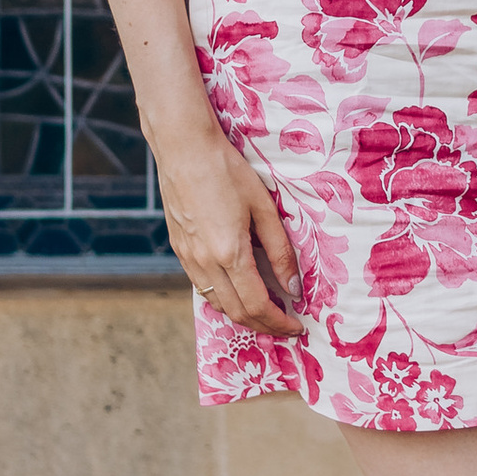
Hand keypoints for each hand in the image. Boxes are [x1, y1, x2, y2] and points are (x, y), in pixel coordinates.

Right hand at [158, 128, 305, 336]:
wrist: (183, 148)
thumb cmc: (228, 170)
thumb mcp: (264, 208)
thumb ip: (280, 252)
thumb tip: (293, 288)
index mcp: (229, 253)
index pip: (257, 306)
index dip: (278, 323)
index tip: (296, 327)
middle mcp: (205, 262)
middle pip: (236, 312)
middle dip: (263, 326)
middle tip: (285, 326)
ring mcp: (188, 257)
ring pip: (216, 304)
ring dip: (242, 315)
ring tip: (265, 312)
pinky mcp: (180, 249)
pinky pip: (202, 287)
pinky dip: (223, 299)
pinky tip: (238, 290)